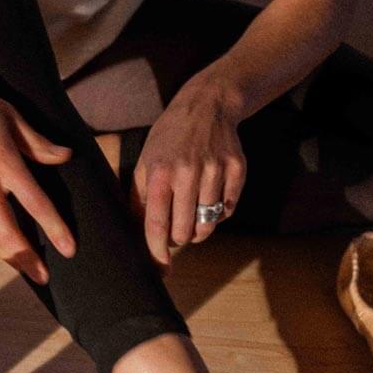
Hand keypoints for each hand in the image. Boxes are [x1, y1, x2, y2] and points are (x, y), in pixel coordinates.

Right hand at [0, 55, 76, 283]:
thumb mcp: (8, 113)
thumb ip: (36, 142)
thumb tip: (64, 156)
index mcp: (1, 160)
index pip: (35, 203)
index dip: (55, 229)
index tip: (69, 250)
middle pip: (7, 233)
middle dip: (26, 259)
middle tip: (43, 276)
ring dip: (5, 255)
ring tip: (22, 266)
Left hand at [129, 79, 246, 269]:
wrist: (207, 104)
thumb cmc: (169, 139)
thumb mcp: (145, 162)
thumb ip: (138, 198)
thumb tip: (135, 234)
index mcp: (160, 173)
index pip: (157, 223)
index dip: (157, 251)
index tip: (160, 267)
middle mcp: (188, 172)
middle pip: (184, 229)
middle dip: (178, 239)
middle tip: (176, 232)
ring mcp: (215, 170)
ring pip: (207, 224)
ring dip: (198, 231)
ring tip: (192, 219)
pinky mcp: (237, 169)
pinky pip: (228, 210)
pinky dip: (218, 214)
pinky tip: (210, 201)